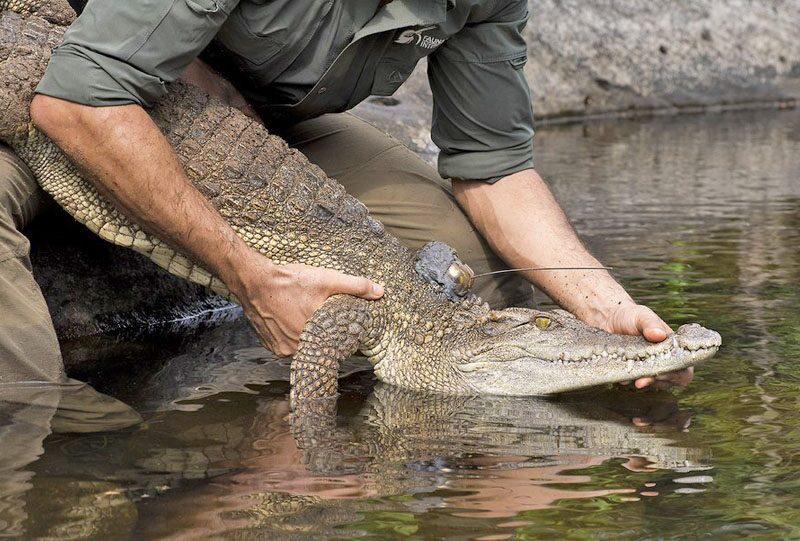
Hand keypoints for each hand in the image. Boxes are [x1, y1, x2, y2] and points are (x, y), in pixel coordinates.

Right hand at [228, 251, 382, 356]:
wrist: (254, 281)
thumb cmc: (290, 281)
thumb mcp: (327, 280)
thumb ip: (356, 286)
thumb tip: (379, 292)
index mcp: (316, 337)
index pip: (336, 344)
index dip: (340, 335)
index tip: (341, 326)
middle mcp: (298, 348)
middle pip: (319, 346)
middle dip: (323, 333)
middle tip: (322, 317)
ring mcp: (282, 349)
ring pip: (304, 346)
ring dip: (308, 335)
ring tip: (306, 316)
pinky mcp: (271, 346)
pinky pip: (288, 345)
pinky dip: (291, 336)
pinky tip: (291, 320)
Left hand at [602, 303, 693, 390]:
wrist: (609, 320)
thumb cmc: (631, 316)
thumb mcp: (642, 316)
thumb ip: (650, 324)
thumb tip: (659, 335)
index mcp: (673, 348)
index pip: (684, 369)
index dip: (676, 374)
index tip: (661, 372)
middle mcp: (663, 361)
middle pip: (669, 381)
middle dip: (656, 381)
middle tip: (641, 380)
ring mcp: (648, 368)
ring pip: (652, 385)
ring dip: (641, 382)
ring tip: (628, 378)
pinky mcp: (633, 372)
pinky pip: (633, 382)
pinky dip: (627, 380)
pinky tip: (620, 375)